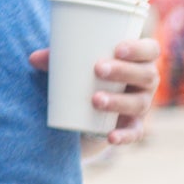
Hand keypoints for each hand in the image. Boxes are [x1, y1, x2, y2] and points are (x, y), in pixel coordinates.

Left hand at [28, 36, 161, 146]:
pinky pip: (134, 133)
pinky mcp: (134, 126)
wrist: (97, 105)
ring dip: (119, 101)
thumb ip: (59, 59)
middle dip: (124, 71)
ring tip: (95, 99)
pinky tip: (110, 136)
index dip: (139, 48)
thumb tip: (33, 59)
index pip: (150, 49)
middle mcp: (147, 82)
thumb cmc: (90, 73)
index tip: (118, 47)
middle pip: (146, 75)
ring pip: (139, 103)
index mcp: (140, 59)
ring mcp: (142, 104)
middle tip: (98, 68)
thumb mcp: (78, 63)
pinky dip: (123, 136)